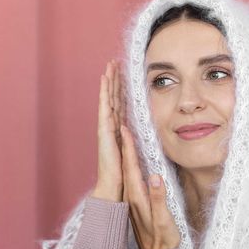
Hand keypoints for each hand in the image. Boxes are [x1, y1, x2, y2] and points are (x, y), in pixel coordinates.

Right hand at [90, 60, 126, 201]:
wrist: (113, 186)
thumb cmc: (124, 175)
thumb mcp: (135, 153)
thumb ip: (137, 142)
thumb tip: (145, 134)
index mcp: (119, 131)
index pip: (121, 105)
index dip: (122, 90)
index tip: (124, 75)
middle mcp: (111, 126)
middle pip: (113, 98)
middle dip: (114, 80)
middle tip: (114, 62)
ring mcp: (105, 127)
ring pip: (108, 98)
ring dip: (108, 81)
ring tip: (109, 65)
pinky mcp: (104, 130)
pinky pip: (105, 106)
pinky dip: (104, 92)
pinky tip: (105, 80)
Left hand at [120, 124, 180, 248]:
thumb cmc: (164, 240)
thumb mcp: (164, 220)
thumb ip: (159, 198)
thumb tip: (155, 177)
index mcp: (138, 197)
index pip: (132, 167)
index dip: (129, 148)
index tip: (125, 128)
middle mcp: (133, 197)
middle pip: (126, 165)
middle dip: (123, 144)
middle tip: (120, 123)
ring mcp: (134, 201)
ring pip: (128, 171)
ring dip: (126, 153)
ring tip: (124, 135)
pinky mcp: (138, 204)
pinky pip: (132, 178)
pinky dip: (131, 165)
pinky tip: (133, 160)